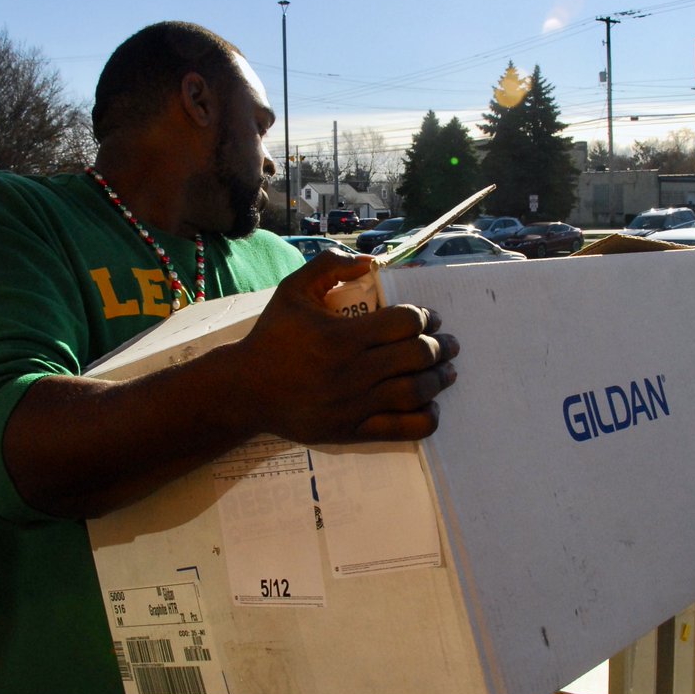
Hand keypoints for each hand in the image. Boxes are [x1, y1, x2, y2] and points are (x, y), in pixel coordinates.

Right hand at [237, 250, 458, 443]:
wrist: (245, 390)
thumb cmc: (272, 337)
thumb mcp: (292, 290)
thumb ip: (329, 266)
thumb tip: (371, 262)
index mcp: (342, 335)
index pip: (403, 322)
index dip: (425, 317)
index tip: (430, 318)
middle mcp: (353, 370)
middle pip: (416, 355)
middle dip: (441, 346)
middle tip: (449, 343)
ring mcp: (354, 404)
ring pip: (414, 391)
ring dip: (439, 379)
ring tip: (448, 371)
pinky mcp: (352, 430)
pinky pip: (401, 428)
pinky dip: (425, 418)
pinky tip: (431, 406)